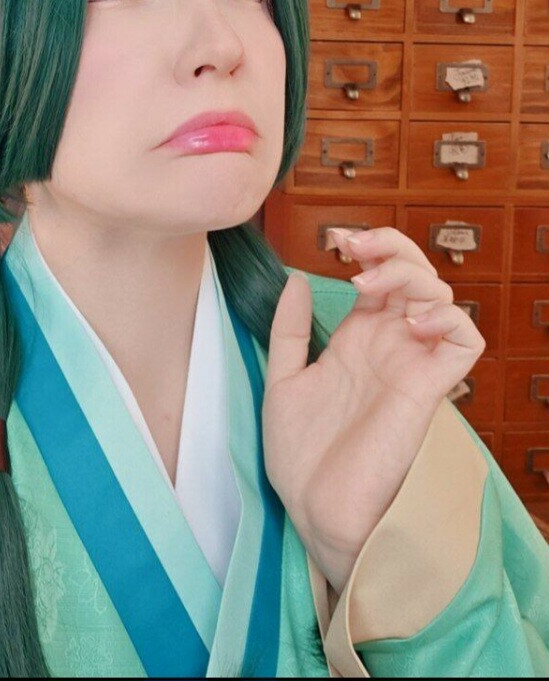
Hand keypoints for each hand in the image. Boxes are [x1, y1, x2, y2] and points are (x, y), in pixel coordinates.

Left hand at [261, 226, 484, 593]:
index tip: (338, 240)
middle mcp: (390, 344)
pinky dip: (447, 317)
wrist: (315, 508)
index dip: (370, 248)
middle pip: (415, 273)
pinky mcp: (431, 387)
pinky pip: (466, 339)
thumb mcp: (283, 380)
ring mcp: (413, 363)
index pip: (381, 276)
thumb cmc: (300, 455)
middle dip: (391, 247)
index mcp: (358, 338)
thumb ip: (290, 330)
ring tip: (368, 290)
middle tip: (353, 251)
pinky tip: (409, 322)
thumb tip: (297, 279)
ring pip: (442, 294)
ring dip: (411, 275)